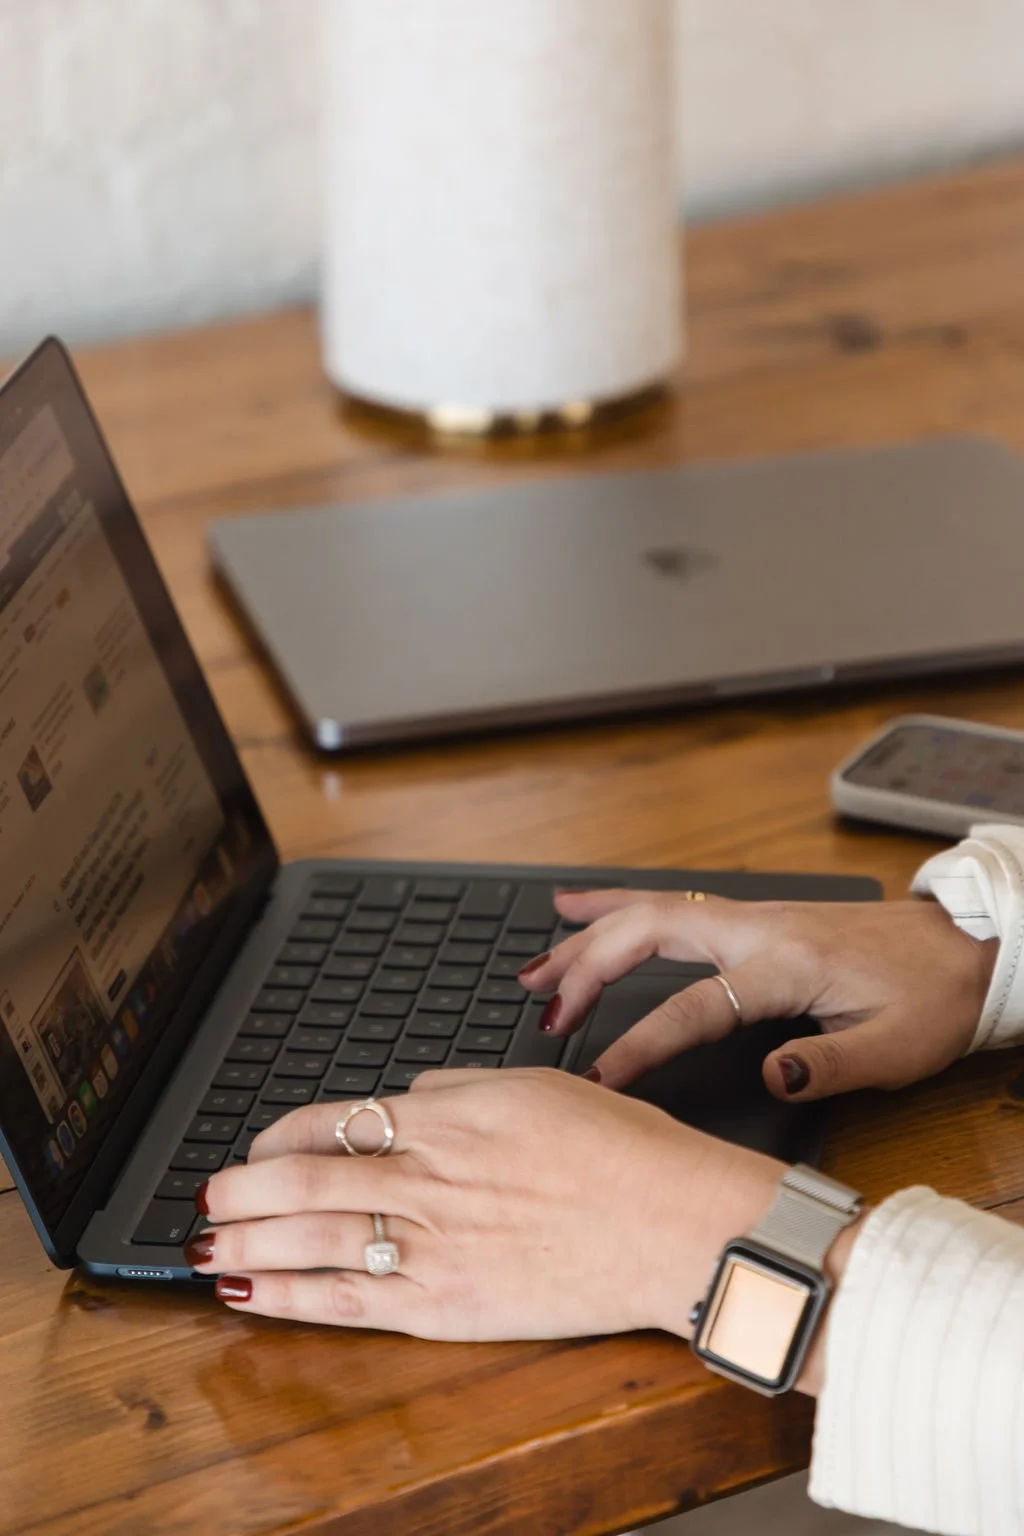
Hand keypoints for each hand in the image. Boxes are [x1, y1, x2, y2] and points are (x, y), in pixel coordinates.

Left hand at [187, 1070, 783, 1345]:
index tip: (259, 1144)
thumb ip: (462, 1088)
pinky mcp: (448, 1303)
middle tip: (207, 1195)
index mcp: (452, 1115)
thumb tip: (410, 1096)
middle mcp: (430, 1174)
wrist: (679, 1225)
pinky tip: (251, 1291)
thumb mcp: (541, 1086)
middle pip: (305, 1176)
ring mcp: (434, 1242)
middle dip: (241, 1188)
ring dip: (247, 1238)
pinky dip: (290, 1295)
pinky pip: (348, 1300)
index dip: (282, 1134)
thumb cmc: (627, 1153)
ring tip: (205, 1243)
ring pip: (312, 1235)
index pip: (337, 1118)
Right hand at [520, 892, 995, 1099]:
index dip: (639, 1041)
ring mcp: (750, 916)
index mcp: (786, 964)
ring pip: (649, 911)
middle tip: (545, 1013)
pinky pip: (667, 903)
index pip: (694, 1006)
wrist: (965, 946)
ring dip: (588, 936)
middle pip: (650, 934)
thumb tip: (767, 1079)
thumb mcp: (896, 1047)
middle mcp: (757, 929)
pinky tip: (579, 906)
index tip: (599, 1077)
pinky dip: (616, 905)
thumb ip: (828, 1063)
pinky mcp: (750, 918)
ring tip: (534, 965)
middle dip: (588, 970)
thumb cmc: (931, 998)